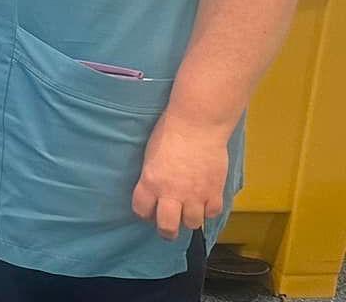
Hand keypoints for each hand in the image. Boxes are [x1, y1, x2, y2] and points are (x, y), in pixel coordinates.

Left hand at [133, 111, 230, 239]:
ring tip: (188, 211)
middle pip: (167, 228)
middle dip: (166, 231)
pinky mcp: (215, 191)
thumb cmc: (169, 133)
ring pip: (192, 224)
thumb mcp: (150, 157)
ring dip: (189, 219)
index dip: (144, 213)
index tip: (148, 211)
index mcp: (150, 183)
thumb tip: (155, 192)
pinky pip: (212, 213)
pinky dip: (208, 210)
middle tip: (168, 226)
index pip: (141, 211)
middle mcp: (172, 193)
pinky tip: (205, 201)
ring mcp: (195, 195)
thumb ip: (152, 178)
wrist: (197, 124)